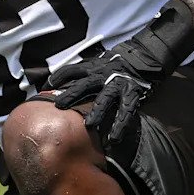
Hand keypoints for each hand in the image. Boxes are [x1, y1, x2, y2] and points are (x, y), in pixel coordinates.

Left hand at [47, 0, 193, 148]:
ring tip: (88, 125)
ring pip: (104, 100)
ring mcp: (118, 84)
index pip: (72, 70)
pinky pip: (125, 111)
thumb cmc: (117, 62)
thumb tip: (58, 81)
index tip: (48, 84)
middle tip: (58, 106)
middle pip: (84, 85)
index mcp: (93, 67)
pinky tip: (114, 138)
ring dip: (96, 113)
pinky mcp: (132, 93)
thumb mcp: (97, 62)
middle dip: (71, 95)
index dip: (60, 76)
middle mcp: (103, 75)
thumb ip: (82, 71)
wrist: (145, 56)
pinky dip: (119, 125)